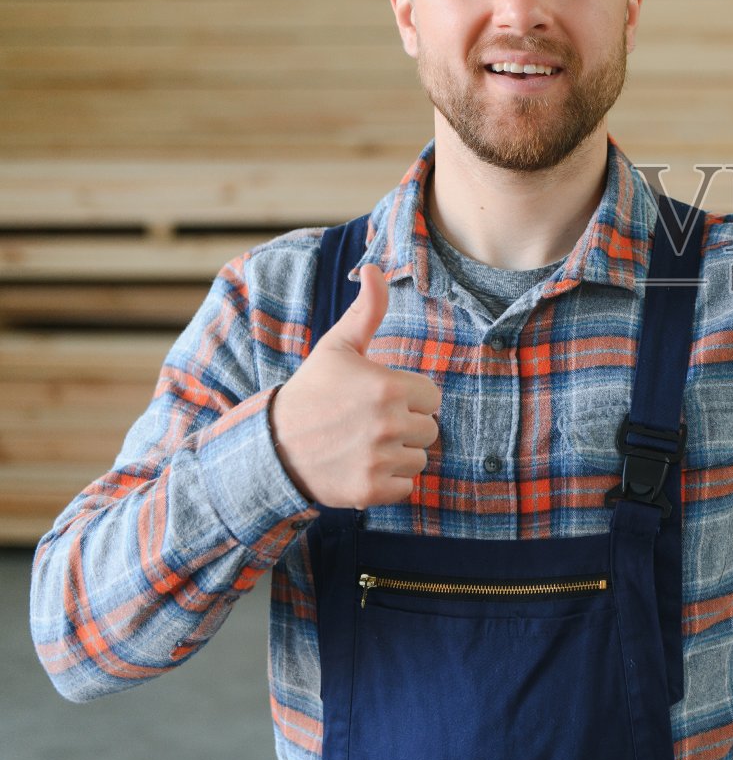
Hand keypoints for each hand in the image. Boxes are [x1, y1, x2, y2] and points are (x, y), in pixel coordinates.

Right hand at [272, 264, 441, 507]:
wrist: (272, 446)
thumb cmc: (311, 392)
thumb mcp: (338, 347)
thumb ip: (367, 310)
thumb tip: (374, 268)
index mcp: (389, 387)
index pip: (433, 397)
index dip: (411, 398)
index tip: (382, 399)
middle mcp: (388, 424)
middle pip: (430, 430)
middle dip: (406, 426)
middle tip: (370, 423)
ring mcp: (379, 460)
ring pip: (420, 460)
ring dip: (399, 455)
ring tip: (365, 445)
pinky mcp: (370, 491)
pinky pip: (406, 488)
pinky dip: (389, 482)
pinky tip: (362, 467)